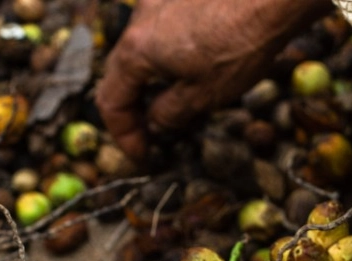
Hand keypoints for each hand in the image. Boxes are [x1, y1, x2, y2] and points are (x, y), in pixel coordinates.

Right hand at [95, 0, 332, 161]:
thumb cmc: (240, 44)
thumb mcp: (204, 95)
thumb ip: (170, 114)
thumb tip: (156, 124)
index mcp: (136, 49)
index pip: (111, 101)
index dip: (124, 135)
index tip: (144, 154)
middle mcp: (139, 19)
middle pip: (121, 73)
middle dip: (134, 110)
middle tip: (154, 135)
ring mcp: (158, 1)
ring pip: (141, 51)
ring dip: (151, 84)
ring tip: (177, 106)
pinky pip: (160, 33)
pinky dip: (165, 59)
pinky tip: (193, 70)